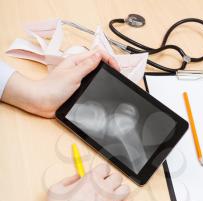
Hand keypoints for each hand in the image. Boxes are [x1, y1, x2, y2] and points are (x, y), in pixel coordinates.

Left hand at [2, 48, 118, 117]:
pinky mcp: (76, 89)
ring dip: (102, 75)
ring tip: (112, 78)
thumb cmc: (52, 88)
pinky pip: (89, 84)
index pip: (97, 54)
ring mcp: (77, 79)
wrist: (41, 102)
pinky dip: (96, 85)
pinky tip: (100, 88)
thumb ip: (87, 65)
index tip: (116, 68)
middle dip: (108, 65)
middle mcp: (77, 69)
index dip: (109, 59)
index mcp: (76, 61)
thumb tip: (99, 55)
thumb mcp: (73, 75)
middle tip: (117, 73)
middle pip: (97, 62)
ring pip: (94, 73)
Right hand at [19, 164, 129, 200]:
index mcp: (91, 179)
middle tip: (105, 187)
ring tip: (111, 197)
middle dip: (111, 181)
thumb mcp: (57, 187)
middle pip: (118, 177)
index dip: (101, 173)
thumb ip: (70, 179)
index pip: (105, 168)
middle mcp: (103, 188)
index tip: (98, 178)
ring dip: (119, 192)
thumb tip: (78, 177)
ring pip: (125, 190)